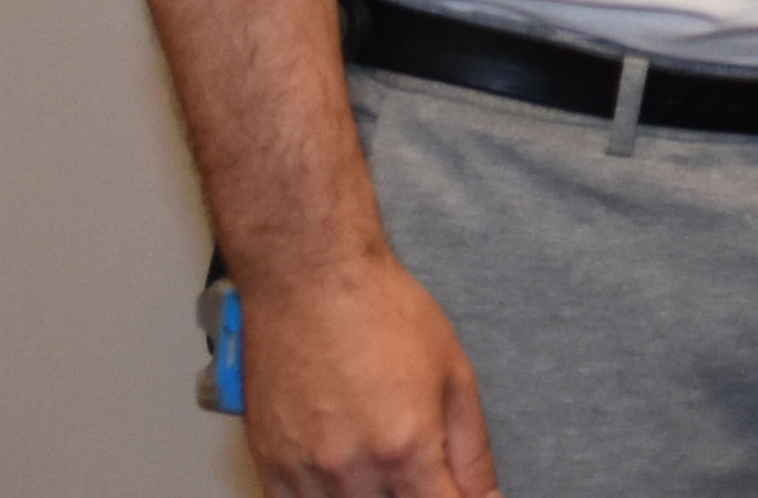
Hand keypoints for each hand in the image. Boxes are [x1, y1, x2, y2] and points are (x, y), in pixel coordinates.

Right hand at [241, 248, 495, 497]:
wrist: (310, 281)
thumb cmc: (380, 312)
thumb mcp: (454, 373)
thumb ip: (471, 447)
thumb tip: (487, 494)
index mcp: (404, 447)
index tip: (466, 497)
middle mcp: (351, 469)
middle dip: (416, 497)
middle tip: (422, 472)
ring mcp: (304, 471)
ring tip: (384, 465)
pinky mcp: (269, 465)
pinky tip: (345, 481)